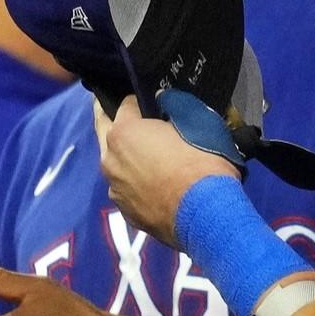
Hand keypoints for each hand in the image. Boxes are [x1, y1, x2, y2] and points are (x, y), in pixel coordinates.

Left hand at [99, 95, 239, 243]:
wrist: (207, 214)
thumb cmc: (203, 163)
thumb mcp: (196, 121)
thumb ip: (174, 106)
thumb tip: (164, 101)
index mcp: (122, 132)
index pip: (125, 103)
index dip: (141, 101)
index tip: (152, 104)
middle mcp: (110, 160)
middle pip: (107, 132)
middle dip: (116, 122)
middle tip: (133, 121)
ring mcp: (115, 189)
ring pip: (117, 164)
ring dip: (127, 158)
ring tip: (151, 159)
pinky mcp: (126, 213)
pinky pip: (128, 189)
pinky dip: (138, 184)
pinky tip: (157, 188)